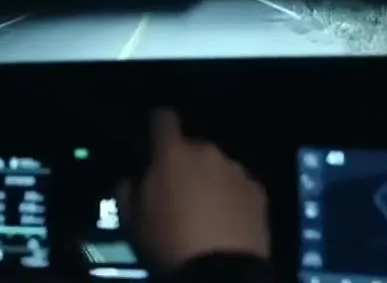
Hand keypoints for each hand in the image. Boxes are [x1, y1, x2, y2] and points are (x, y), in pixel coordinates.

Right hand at [118, 109, 270, 271]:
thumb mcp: (134, 223)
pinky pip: (240, 185)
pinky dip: (233, 196)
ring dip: (211, 179)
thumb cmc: (169, 244)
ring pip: (218, 166)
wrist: (221, 273)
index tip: (155, 140)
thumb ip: (129, 191)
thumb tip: (133, 179)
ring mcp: (236, 170)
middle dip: (186, 163)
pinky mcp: (258, 191)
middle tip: (180, 192)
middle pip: (193, 147)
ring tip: (208, 209)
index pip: (163, 119)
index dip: (158, 126)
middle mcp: (207, 153)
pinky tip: (230, 220)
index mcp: (172, 155)